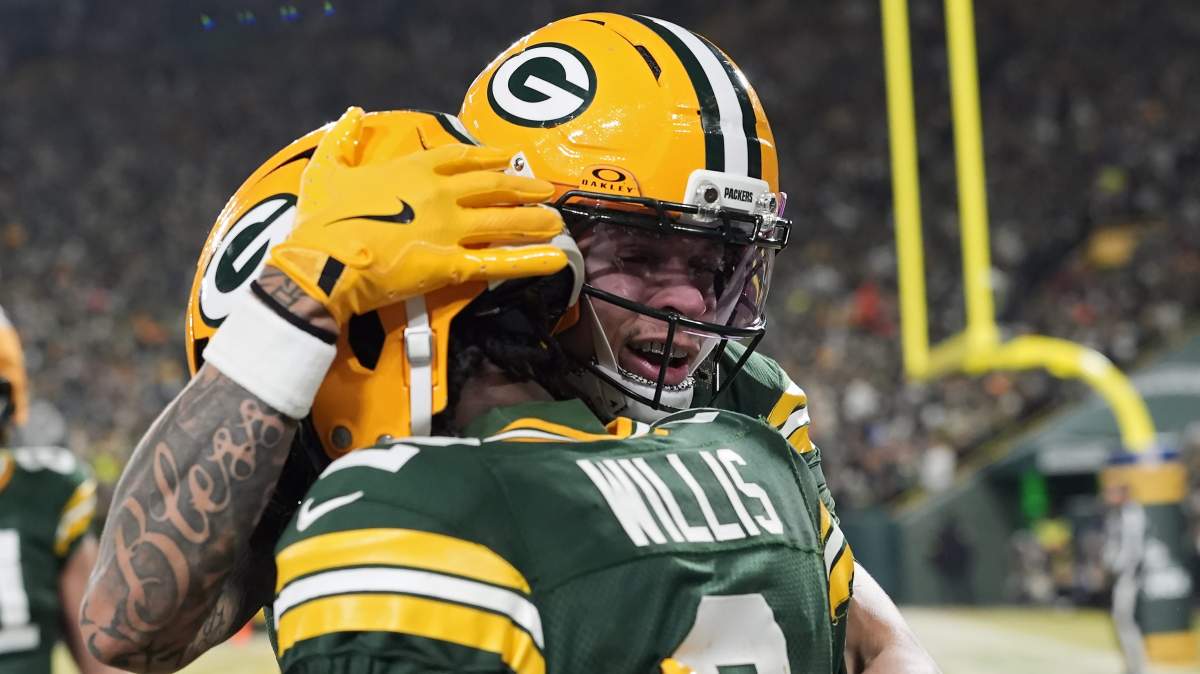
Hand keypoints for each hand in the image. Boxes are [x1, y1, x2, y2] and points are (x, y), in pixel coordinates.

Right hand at [269, 106, 567, 325]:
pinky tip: (556, 260)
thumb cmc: (321, 220)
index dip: (490, 157)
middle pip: (494, 186)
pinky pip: (499, 263)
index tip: (510, 158)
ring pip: (504, 221)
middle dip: (524, 187)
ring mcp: (450, 229)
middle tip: (547, 191)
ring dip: (534, 221)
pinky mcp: (452, 265)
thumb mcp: (325, 170)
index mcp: (414, 169)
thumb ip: (342, 139)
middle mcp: (441, 194)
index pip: (462, 157)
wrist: (322, 264)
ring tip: (557, 223)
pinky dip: (530, 262)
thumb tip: (352, 112)